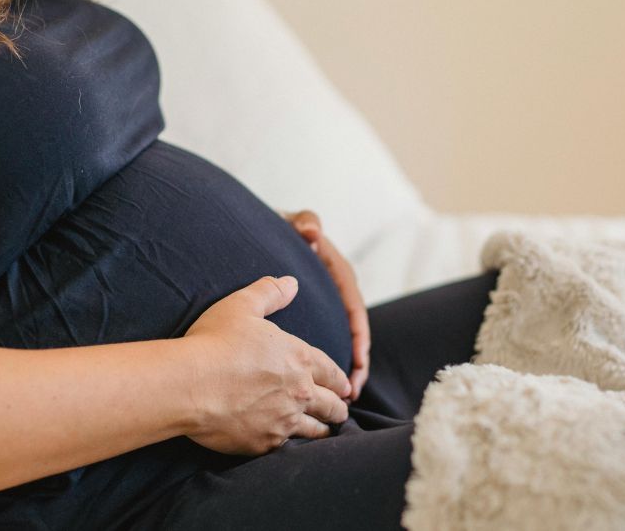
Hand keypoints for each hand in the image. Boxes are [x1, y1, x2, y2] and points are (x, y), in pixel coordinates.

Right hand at [181, 276, 350, 454]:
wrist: (188, 385)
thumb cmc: (213, 342)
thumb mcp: (242, 305)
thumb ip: (269, 292)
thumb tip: (291, 282)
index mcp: (300, 358)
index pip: (332, 372)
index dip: (340, 379)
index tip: (346, 387)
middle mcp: (300, 391)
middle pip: (332, 405)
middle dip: (339, 407)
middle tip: (341, 410)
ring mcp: (284, 421)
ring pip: (316, 431)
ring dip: (323, 429)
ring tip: (324, 431)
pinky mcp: (265, 443)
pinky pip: (287, 448)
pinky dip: (293, 446)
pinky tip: (291, 446)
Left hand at [285, 210, 370, 401]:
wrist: (265, 229)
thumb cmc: (282, 226)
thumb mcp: (294, 222)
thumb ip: (305, 223)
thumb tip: (312, 232)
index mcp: (337, 274)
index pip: (354, 309)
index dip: (359, 337)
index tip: (359, 360)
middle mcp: (337, 293)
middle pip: (354, 334)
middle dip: (356, 364)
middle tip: (352, 393)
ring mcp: (326, 306)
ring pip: (341, 344)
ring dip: (343, 373)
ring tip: (342, 401)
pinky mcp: (313, 316)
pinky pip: (324, 344)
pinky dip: (323, 368)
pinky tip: (315, 390)